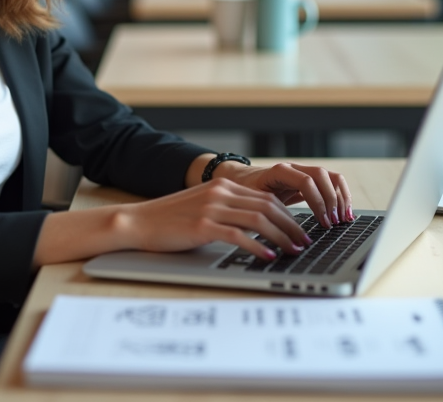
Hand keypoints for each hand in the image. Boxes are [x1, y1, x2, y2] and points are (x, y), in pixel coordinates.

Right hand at [116, 179, 313, 260]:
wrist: (138, 222)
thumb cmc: (170, 220)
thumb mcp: (203, 207)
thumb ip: (228, 211)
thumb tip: (258, 228)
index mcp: (223, 186)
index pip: (266, 198)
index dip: (288, 215)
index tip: (299, 231)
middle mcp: (220, 193)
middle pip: (268, 206)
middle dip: (291, 226)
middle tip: (304, 243)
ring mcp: (212, 208)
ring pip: (259, 219)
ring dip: (281, 237)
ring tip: (293, 251)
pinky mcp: (203, 226)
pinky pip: (239, 235)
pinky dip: (258, 246)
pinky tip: (268, 256)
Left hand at [213, 161, 352, 228]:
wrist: (240, 179)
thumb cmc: (244, 193)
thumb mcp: (252, 203)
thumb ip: (265, 214)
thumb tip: (278, 235)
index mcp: (279, 171)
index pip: (306, 182)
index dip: (317, 202)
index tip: (323, 223)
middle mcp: (293, 168)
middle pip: (322, 176)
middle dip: (332, 200)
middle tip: (334, 223)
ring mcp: (302, 171)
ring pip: (330, 176)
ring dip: (340, 197)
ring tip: (344, 218)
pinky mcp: (308, 179)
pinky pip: (330, 182)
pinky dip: (340, 195)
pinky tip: (343, 211)